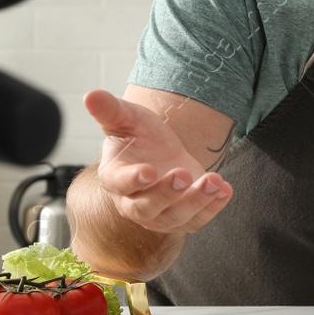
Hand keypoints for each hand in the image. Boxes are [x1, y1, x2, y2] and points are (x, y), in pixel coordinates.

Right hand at [83, 90, 233, 234]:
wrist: (161, 151)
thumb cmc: (138, 135)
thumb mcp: (126, 117)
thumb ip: (109, 109)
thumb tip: (89, 94)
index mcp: (114, 178)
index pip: (120, 184)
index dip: (133, 180)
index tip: (148, 171)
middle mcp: (132, 202)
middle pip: (146, 208)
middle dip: (167, 194)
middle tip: (184, 175)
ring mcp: (158, 215)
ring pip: (175, 217)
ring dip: (197, 201)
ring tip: (214, 180)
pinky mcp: (181, 219)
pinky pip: (196, 220)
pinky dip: (212, 208)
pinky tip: (225, 189)